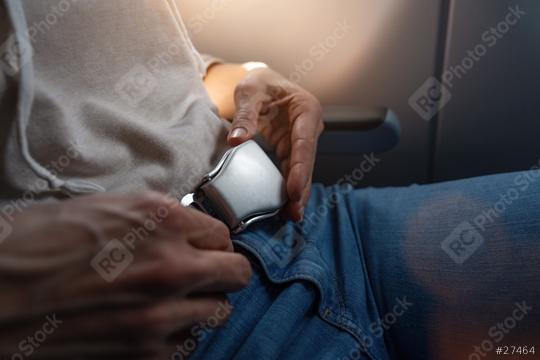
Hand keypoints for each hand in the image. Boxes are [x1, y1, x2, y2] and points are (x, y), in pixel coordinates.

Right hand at [0, 193, 251, 358]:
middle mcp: (171, 266)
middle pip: (236, 274)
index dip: (211, 242)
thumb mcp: (107, 209)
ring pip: (219, 312)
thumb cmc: (37, 244)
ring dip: (202, 304)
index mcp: (162, 220)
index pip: (223, 234)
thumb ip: (159, 221)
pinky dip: (177, 334)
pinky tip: (150, 324)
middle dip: (223, 271)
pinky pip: (187, 344)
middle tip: (204, 273)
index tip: (202, 248)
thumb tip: (187, 231)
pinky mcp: (145, 353)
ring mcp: (161, 314)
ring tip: (173, 300)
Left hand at [227, 66, 323, 220]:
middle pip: (306, 162)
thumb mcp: (249, 92)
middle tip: (294, 212)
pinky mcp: (291, 150)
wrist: (263, 82)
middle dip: (301, 188)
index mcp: (306, 110)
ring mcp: (302, 141)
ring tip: (291, 216)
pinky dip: (287, 188)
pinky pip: (290, 171)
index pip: (304, 143)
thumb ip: (245, 115)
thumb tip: (236, 141)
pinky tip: (283, 207)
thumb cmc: (259, 83)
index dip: (300, 169)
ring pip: (301, 171)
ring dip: (297, 193)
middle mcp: (309, 128)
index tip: (294, 190)